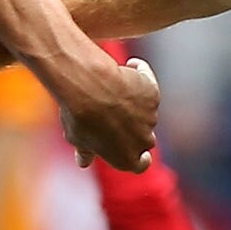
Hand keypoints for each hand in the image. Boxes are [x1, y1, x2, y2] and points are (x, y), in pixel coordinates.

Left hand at [44, 52, 161, 173]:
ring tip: (113, 87)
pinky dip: (141, 74)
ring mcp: (151, 116)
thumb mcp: (77, 138)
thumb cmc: (79, 116)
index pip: (141, 164)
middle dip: (134, 128)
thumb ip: (86, 152)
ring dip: (135, 101)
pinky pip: (147, 82)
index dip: (141, 158)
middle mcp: (144, 140)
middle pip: (145, 137)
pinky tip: (129, 65)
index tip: (140, 152)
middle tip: (116, 114)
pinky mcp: (153, 93)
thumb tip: (83, 162)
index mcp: (127, 159)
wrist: (89, 87)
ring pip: (146, 110)